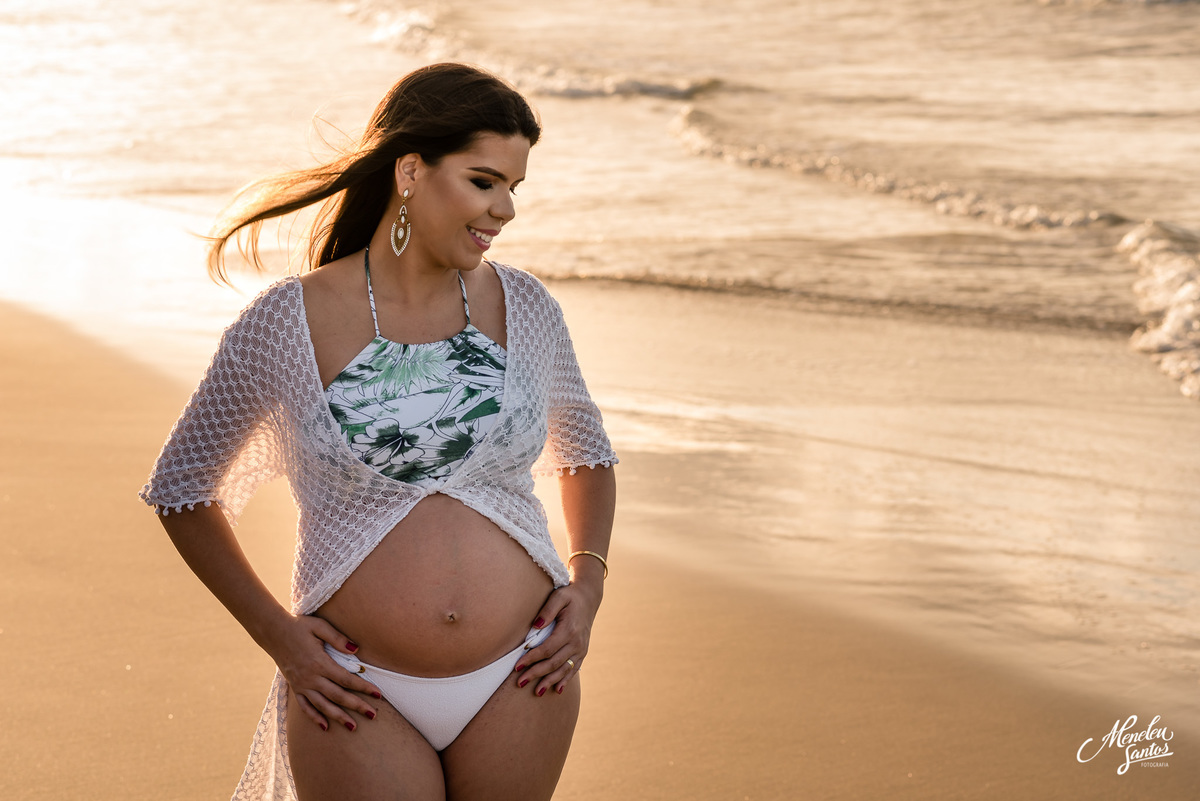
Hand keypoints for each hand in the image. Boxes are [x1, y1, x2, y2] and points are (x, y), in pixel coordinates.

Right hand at [266, 614, 381, 731]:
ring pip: (322, 705)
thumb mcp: (319, 626)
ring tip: (353, 727)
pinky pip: (305, 706)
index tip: (378, 694)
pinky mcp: (295, 687)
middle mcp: (311, 677)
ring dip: (338, 717)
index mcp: (319, 662)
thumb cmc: (299, 626)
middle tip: (373, 715)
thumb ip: (338, 638)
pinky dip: (315, 717)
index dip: (363, 687)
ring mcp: (302, 685)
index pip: (346, 679)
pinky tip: (325, 727)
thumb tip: (356, 649)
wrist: (273, 632)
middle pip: (338, 696)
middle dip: (356, 706)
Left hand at [514, 579, 602, 696]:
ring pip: (564, 669)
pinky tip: (557, 689)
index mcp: (569, 629)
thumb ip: (547, 610)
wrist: (588, 598)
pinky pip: (574, 669)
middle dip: (536, 673)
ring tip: (537, 692)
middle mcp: (577, 642)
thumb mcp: (558, 597)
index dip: (532, 659)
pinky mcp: (583, 652)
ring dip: (550, 681)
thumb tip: (535, 625)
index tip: (517, 666)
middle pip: (554, 662)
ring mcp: (581, 648)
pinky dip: (565, 680)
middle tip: (520, 682)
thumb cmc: (569, 596)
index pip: (547, 649)